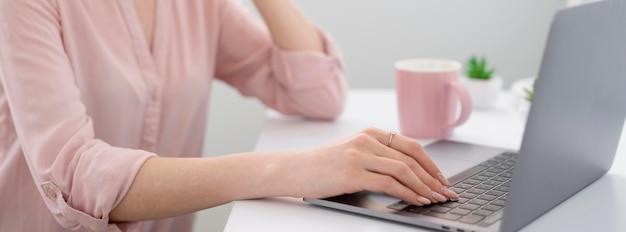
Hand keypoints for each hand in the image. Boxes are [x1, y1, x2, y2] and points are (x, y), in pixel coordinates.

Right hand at [277, 127, 458, 205]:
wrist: (292, 169)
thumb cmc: (322, 165)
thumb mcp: (352, 152)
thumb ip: (377, 155)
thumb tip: (409, 173)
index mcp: (370, 133)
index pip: (411, 146)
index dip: (431, 164)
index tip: (442, 179)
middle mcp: (367, 140)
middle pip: (412, 158)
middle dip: (433, 178)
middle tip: (446, 192)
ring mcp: (359, 155)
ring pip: (404, 170)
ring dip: (424, 187)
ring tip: (435, 199)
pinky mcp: (352, 173)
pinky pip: (389, 183)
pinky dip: (407, 194)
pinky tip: (416, 201)